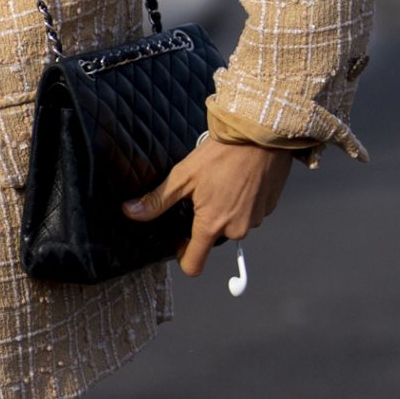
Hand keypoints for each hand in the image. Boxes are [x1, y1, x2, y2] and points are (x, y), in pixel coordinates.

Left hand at [124, 137, 293, 277]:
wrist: (260, 134)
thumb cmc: (222, 153)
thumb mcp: (184, 176)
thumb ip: (157, 200)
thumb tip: (131, 212)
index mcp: (212, 225)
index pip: (194, 264)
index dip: (183, 256)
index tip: (180, 242)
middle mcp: (236, 229)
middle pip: (214, 238)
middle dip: (207, 222)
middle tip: (203, 195)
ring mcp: (255, 219)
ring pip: (233, 225)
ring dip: (226, 211)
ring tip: (222, 184)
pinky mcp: (268, 208)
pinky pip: (250, 213)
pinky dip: (243, 202)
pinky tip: (238, 181)